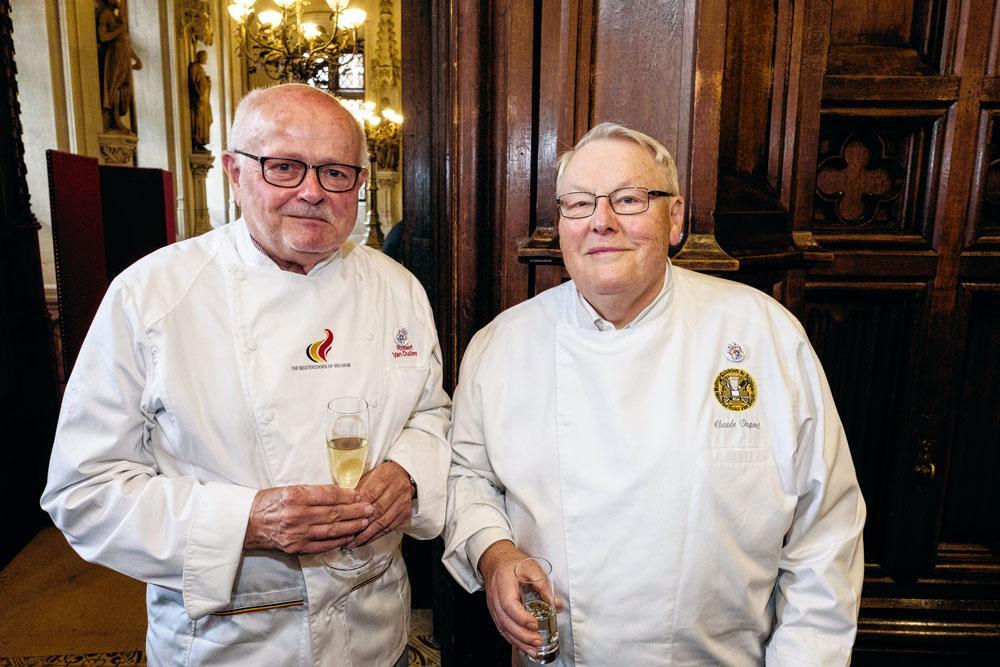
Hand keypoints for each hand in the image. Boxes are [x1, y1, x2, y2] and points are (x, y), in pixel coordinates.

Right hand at [243, 484, 373, 553]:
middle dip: (356, 511)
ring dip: (352, 526)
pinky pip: (322, 545)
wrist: (246, 523)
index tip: (360, 495)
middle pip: (334, 513)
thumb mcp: (288, 489)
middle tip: (371, 508)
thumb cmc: (268, 502)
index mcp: (296, 496)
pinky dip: (338, 541)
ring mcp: (298, 533)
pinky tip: (350, 537)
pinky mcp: (296, 547)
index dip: (348, 496)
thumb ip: (312, 492)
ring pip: (332, 530)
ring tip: (365, 522)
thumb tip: (339, 493)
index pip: (329, 495)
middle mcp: (298, 515)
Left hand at [348, 461, 413, 546]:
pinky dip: (376, 536)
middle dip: (360, 525)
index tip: (344, 519)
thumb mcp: (369, 475)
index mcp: (384, 477)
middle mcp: (396, 490)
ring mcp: (401, 503)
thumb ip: (358, 489)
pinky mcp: (404, 513)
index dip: (357, 509)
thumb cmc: (382, 476)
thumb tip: (343, 505)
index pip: (369, 495)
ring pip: (383, 522)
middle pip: (377, 511)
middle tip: (346, 536)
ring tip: (354, 543)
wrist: (404, 475)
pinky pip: (389, 528)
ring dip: (367, 535)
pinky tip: (366, 540)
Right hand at [479, 541, 562, 659]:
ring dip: (519, 642)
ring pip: (503, 628)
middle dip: (522, 635)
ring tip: (533, 650)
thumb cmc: (512, 563)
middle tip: (538, 641)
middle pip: (506, 621)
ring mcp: (494, 607)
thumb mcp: (530, 567)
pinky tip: (523, 647)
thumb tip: (556, 603)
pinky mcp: (496, 613)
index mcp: (503, 585)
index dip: (521, 617)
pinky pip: (502, 629)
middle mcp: (496, 598)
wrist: (496, 560)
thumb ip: (543, 585)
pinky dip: (513, 640)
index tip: (534, 624)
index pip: (509, 605)